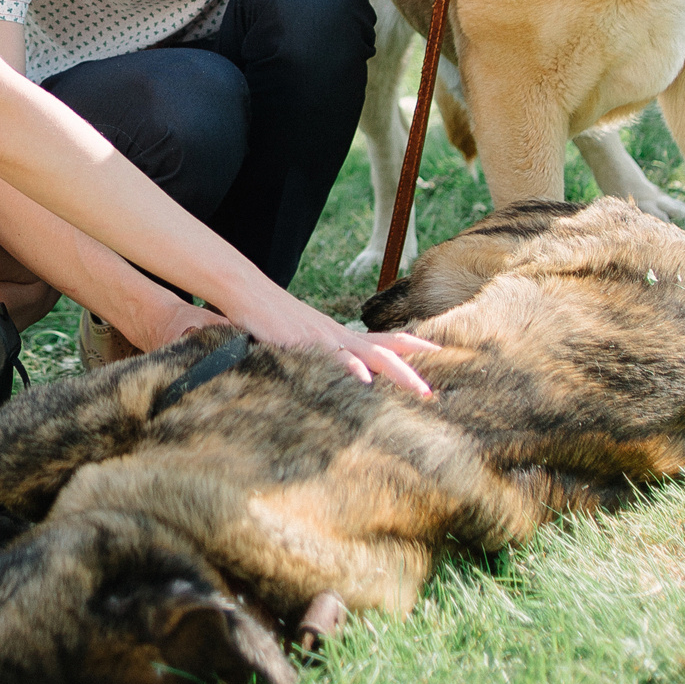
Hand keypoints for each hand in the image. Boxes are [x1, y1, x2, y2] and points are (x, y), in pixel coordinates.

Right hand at [226, 283, 434, 397]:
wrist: (246, 292)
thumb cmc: (268, 317)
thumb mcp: (298, 339)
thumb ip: (314, 355)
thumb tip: (325, 373)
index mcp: (339, 335)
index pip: (383, 340)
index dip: (410, 345)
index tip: (438, 351)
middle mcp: (338, 335)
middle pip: (385, 350)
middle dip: (411, 370)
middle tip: (431, 391)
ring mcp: (324, 337)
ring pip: (369, 355)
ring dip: (397, 372)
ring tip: (418, 388)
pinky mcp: (305, 342)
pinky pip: (334, 357)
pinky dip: (351, 368)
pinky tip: (366, 380)